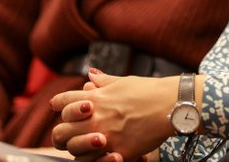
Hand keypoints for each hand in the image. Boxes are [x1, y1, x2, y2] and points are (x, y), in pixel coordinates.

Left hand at [49, 69, 178, 161]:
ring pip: (73, 149)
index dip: (58, 104)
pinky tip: (101, 153)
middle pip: (61, 130)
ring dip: (76, 148)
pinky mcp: (118, 151)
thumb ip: (104, 82)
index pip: (62, 101)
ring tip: (87, 145)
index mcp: (94, 98)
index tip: (59, 107)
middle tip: (70, 132)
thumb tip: (91, 76)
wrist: (170, 106)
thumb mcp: (123, 82)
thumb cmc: (149, 91)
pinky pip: (94, 161)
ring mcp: (105, 136)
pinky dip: (94, 159)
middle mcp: (95, 117)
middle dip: (62, 132)